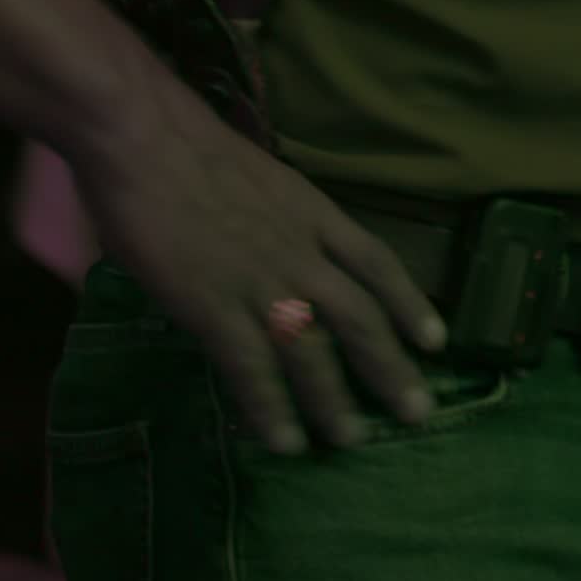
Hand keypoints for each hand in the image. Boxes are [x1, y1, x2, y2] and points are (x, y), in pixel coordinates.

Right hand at [66, 94, 449, 453]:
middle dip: (391, 367)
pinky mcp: (212, 306)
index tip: (435, 340)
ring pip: (313, 351)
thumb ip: (281, 219)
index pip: (378, 264)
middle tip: (417, 412)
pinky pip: (250, 367)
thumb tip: (283, 250)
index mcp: (314, 215)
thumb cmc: (189, 149)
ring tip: (352, 440)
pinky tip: (285, 441)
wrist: (145, 139)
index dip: (409, 304)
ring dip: (334, 400)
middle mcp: (300, 252)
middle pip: (360, 317)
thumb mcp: (263, 178)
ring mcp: (259, 281)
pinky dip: (271, 408)